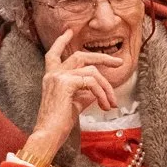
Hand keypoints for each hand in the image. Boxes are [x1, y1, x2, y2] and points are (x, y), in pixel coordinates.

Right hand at [24, 29, 119, 166]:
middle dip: (102, 57)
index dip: (61, 41)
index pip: (53, 53)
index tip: (68, 30)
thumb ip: (84, 92)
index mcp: (51, 77)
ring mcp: (58, 76)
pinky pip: (92, 82)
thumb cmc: (59, 124)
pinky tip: (104, 105)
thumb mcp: (74, 104)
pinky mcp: (66, 83)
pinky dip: (102, 93)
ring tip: (111, 104)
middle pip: (80, 56)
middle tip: (118, 61)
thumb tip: (99, 87)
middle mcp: (52, 74)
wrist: (48, 136)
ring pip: (92, 72)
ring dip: (106, 88)